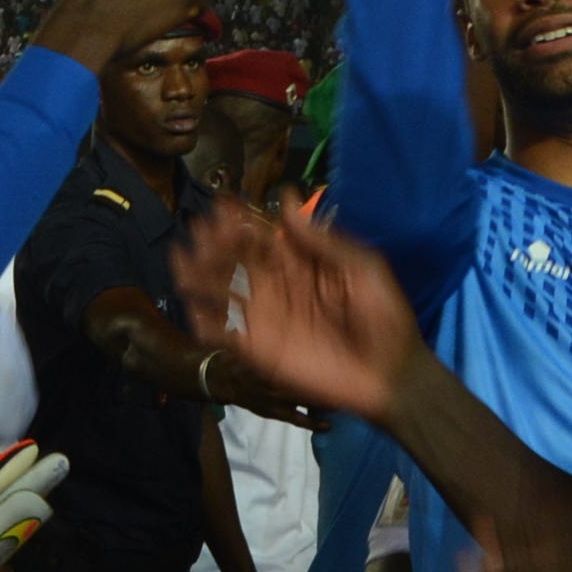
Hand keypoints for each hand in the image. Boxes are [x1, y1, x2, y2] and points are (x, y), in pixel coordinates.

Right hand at [173, 200, 426, 419]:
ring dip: (200, 276)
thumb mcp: (362, 267)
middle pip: (235, 262)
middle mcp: (275, 287)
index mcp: (298, 264)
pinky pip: (224, 335)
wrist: (390, 372)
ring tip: (182, 259)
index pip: (260, 238)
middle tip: (199, 229)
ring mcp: (265, 319)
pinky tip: (193, 307)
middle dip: (214, 244)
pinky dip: (205, 323)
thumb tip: (287, 200)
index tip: (222, 205)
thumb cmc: (384, 316)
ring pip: (222, 294)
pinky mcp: (259, 351)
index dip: (240, 222)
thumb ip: (322, 240)